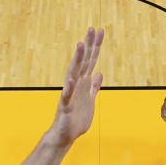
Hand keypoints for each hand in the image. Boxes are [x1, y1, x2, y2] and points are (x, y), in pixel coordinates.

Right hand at [49, 27, 104, 144]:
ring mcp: (70, 94)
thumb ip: (94, 87)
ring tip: (80, 45)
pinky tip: (72, 79)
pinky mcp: (65, 107)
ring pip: (74, 73)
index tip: (100, 30)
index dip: (95, 46)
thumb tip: (99, 73)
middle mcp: (76, 85)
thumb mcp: (90, 100)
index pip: (90, 61)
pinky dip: (69, 88)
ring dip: (77, 60)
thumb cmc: (76, 119)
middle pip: (83, 62)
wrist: (65, 136)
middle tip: (92, 29)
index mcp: (83, 83)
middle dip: (88, 46)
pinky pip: (67, 96)